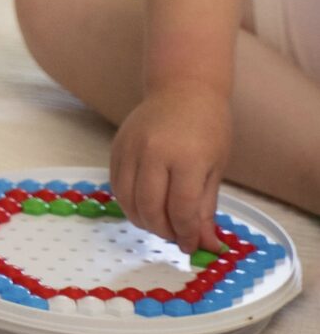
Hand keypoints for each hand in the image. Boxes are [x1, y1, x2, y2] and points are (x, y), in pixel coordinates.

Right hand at [110, 88, 230, 252]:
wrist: (183, 87)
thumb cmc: (208, 126)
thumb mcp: (216, 168)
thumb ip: (205, 208)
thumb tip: (205, 245)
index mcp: (187, 158)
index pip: (181, 210)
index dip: (187, 234)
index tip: (192, 245)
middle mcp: (154, 153)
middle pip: (151, 209)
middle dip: (164, 231)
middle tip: (176, 236)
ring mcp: (132, 148)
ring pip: (128, 200)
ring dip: (143, 220)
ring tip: (160, 223)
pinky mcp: (117, 147)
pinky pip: (117, 185)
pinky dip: (129, 202)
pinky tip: (144, 205)